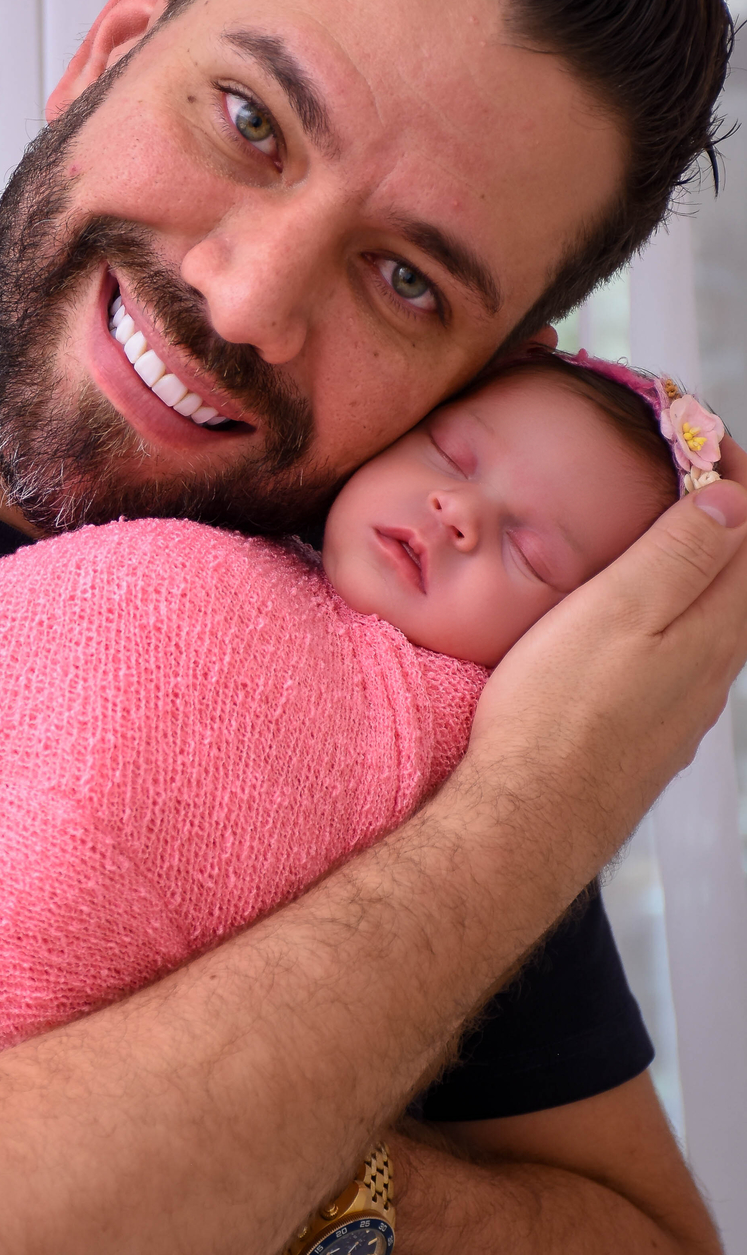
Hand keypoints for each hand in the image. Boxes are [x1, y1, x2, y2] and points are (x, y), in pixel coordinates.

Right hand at [467, 439, 746, 887]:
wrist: (529, 818)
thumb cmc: (559, 711)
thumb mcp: (618, 610)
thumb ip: (680, 554)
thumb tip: (731, 498)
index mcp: (715, 629)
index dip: (735, 474)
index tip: (697, 436)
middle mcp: (714, 670)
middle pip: (743, 577)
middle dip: (724, 515)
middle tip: (682, 469)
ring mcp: (685, 706)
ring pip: (715, 619)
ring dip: (699, 565)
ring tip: (658, 531)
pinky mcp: (651, 732)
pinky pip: (683, 655)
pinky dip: (674, 611)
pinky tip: (634, 617)